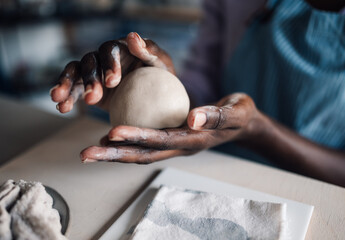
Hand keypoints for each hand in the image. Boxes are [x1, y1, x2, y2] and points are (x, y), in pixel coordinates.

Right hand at [50, 32, 174, 112]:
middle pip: (89, 61)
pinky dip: (67, 97)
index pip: (110, 51)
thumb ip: (150, 52)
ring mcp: (94, 72)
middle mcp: (104, 58)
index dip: (109, 64)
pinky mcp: (88, 87)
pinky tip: (62, 108)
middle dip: (89, 79)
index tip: (113, 82)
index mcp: (121, 49)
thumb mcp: (162, 65)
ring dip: (66, 84)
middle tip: (93, 98)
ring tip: (58, 99)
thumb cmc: (162, 77)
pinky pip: (73, 89)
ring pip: (75, 72)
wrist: (155, 97)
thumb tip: (133, 36)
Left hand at [80, 93, 262, 163]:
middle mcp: (180, 148)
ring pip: (140, 153)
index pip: (162, 140)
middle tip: (84, 154)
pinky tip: (107, 139)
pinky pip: (144, 145)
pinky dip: (124, 145)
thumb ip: (217, 115)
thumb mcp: (236, 111)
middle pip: (143, 155)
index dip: (137, 137)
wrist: (242, 123)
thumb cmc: (240, 113)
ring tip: (87, 151)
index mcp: (194, 141)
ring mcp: (174, 147)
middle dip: (113, 155)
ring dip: (113, 154)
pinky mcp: (170, 140)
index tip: (112, 132)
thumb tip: (192, 118)